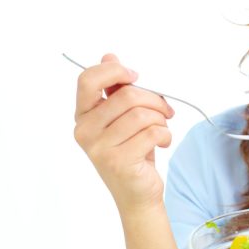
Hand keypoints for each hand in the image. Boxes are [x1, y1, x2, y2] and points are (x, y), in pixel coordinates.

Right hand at [74, 53, 174, 211]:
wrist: (137, 193)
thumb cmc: (132, 151)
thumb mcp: (123, 118)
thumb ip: (116, 89)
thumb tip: (109, 56)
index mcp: (83, 115)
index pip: (88, 80)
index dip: (115, 71)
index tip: (136, 76)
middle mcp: (85, 131)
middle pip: (127, 96)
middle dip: (155, 100)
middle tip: (166, 110)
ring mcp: (99, 148)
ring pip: (143, 115)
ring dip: (162, 119)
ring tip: (162, 129)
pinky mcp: (119, 161)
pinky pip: (153, 133)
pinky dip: (165, 135)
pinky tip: (163, 142)